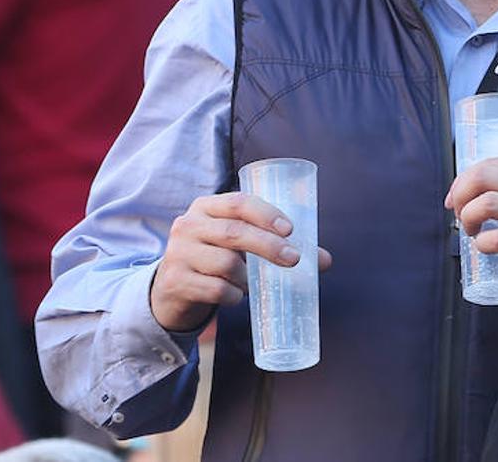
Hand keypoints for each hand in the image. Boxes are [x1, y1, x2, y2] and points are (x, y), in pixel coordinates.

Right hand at [150, 191, 331, 332]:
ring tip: (252, 282)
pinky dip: (233, 295)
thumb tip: (325, 261)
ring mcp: (178, 253)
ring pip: (226, 264)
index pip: (238, 202)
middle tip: (294, 260)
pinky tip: (235, 296)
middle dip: (269, 246)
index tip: (290, 229)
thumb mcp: (238, 244)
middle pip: (234, 233)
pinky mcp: (175, 281)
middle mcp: (189, 225)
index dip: (266, 213)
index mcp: (207, 207)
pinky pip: (215, 289)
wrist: (172, 289)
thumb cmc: (216, 258)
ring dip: (248, 277)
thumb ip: (277, 245)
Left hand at [446, 156, 497, 365]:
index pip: (489, 162)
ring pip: (484, 204)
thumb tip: (489, 193)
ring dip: (467, 219)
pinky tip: (486, 248)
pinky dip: (483, 243)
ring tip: (472, 233)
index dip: (463, 180)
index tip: (456, 198)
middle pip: (480, 177)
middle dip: (459, 196)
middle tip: (458, 214)